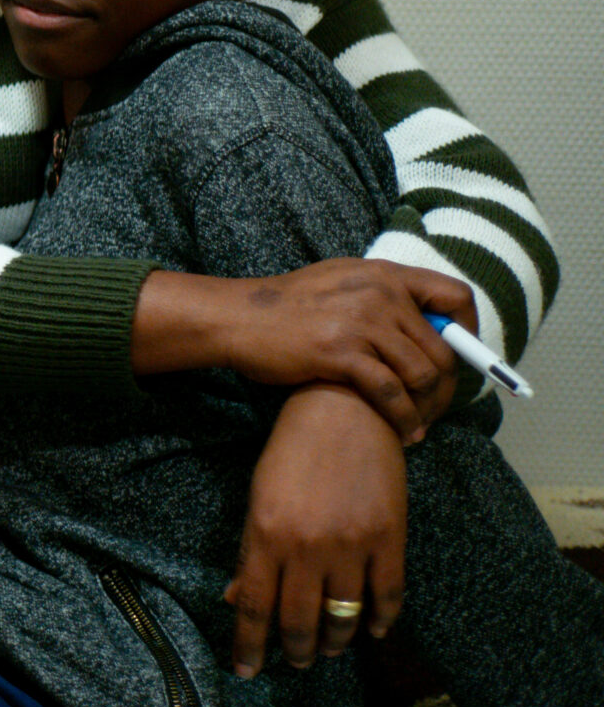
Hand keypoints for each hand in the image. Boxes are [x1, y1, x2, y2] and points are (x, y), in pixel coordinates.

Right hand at [135, 260, 469, 441]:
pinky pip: (392, 392)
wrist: (236, 318)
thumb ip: (382, 297)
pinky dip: (404, 418)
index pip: (455, 294)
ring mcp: (360, 322)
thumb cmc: (286, 308)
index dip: (470, 330)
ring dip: (428, 408)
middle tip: (436, 409)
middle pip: (443, 348)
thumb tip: (428, 327)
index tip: (465, 358)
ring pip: (423, 374)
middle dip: (447, 387)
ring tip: (419, 425)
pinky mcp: (341, 352)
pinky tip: (404, 432)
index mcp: (382, 274)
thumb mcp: (340, 283)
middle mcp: (379, 293)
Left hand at [226, 384, 405, 677]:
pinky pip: (387, 596)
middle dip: (294, 650)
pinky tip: (372, 630)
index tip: (245, 671)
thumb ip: (251, 552)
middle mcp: (307, 546)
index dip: (250, 645)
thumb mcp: (259, 497)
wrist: (344, 413)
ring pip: (344, 617)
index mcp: (266, 534)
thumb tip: (235, 599)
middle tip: (293, 661)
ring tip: (327, 649)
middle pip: (300, 621)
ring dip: (335, 641)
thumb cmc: (292, 453)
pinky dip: (380, 621)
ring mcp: (351, 545)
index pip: (255, 606)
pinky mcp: (389, 539)